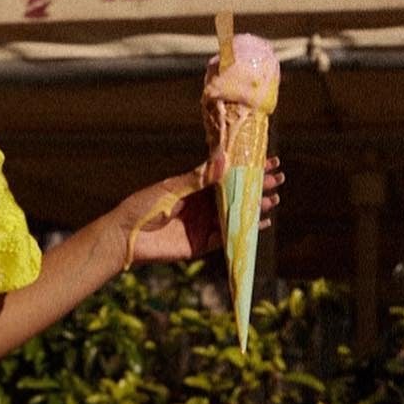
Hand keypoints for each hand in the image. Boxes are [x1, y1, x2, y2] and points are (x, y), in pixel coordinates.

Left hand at [116, 154, 282, 267]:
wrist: (125, 236)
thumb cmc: (143, 206)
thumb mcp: (172, 188)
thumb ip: (199, 178)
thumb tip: (225, 159)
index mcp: (194, 186)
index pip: (227, 175)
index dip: (247, 169)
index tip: (269, 161)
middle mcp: (202, 204)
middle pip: (235, 194)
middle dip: (257, 186)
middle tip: (278, 179)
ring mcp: (202, 224)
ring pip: (234, 215)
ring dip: (255, 207)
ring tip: (274, 199)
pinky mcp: (201, 244)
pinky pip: (227, 237)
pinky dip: (243, 230)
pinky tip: (261, 222)